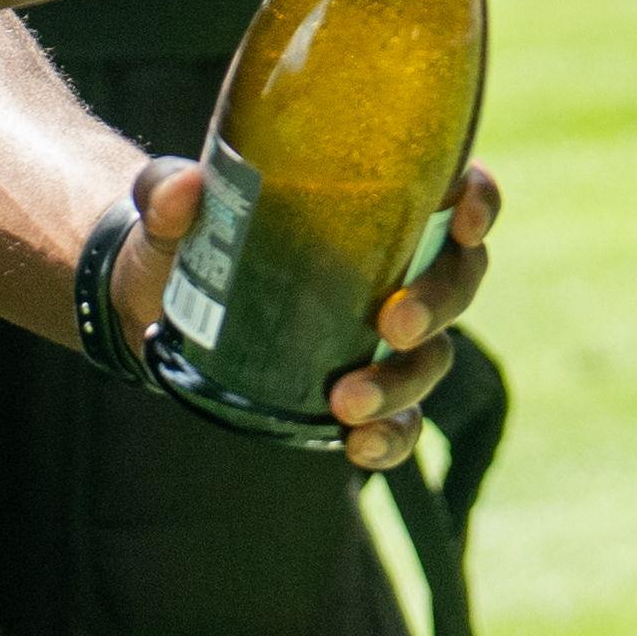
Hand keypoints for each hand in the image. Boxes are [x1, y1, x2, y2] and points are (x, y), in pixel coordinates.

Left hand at [104, 152, 502, 472]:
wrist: (157, 303)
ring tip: (347, 401)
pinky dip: (389, 436)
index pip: (456, 190)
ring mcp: (385, 335)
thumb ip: (169, 193)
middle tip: (391, 326)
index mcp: (378, 203)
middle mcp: (398, 266)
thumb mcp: (170, 205)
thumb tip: (182, 191)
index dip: (479, 200)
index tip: (464, 218)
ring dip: (404, 381)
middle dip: (439, 304)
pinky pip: (400, 420)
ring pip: (433, 357)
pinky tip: (356, 445)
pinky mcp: (362, 389)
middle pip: (460, 278)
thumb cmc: (186, 234)